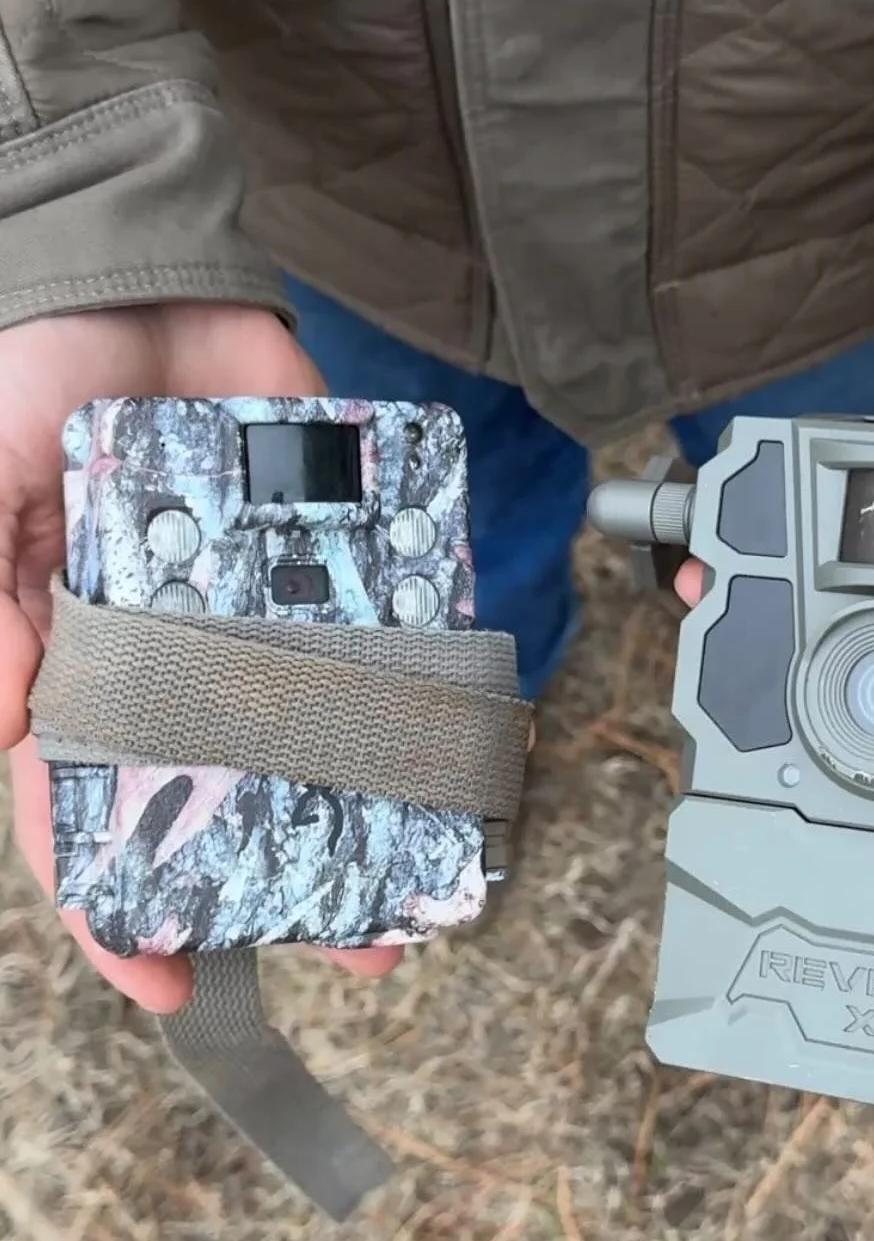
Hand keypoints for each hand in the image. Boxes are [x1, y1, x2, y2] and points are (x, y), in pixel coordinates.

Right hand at [0, 305, 402, 1011]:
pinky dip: (418, 679)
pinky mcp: (327, 543)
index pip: (85, 811)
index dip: (115, 905)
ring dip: (367, 804)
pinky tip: (459, 739)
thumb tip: (0, 730)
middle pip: (227, 793)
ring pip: (317, 730)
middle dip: (280, 879)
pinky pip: (378, 625)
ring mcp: (252, 605)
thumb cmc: (15, 374)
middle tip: (354, 950)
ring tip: (426, 878)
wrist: (124, 258)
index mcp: (68, 657)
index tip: (166, 982)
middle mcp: (168, 650)